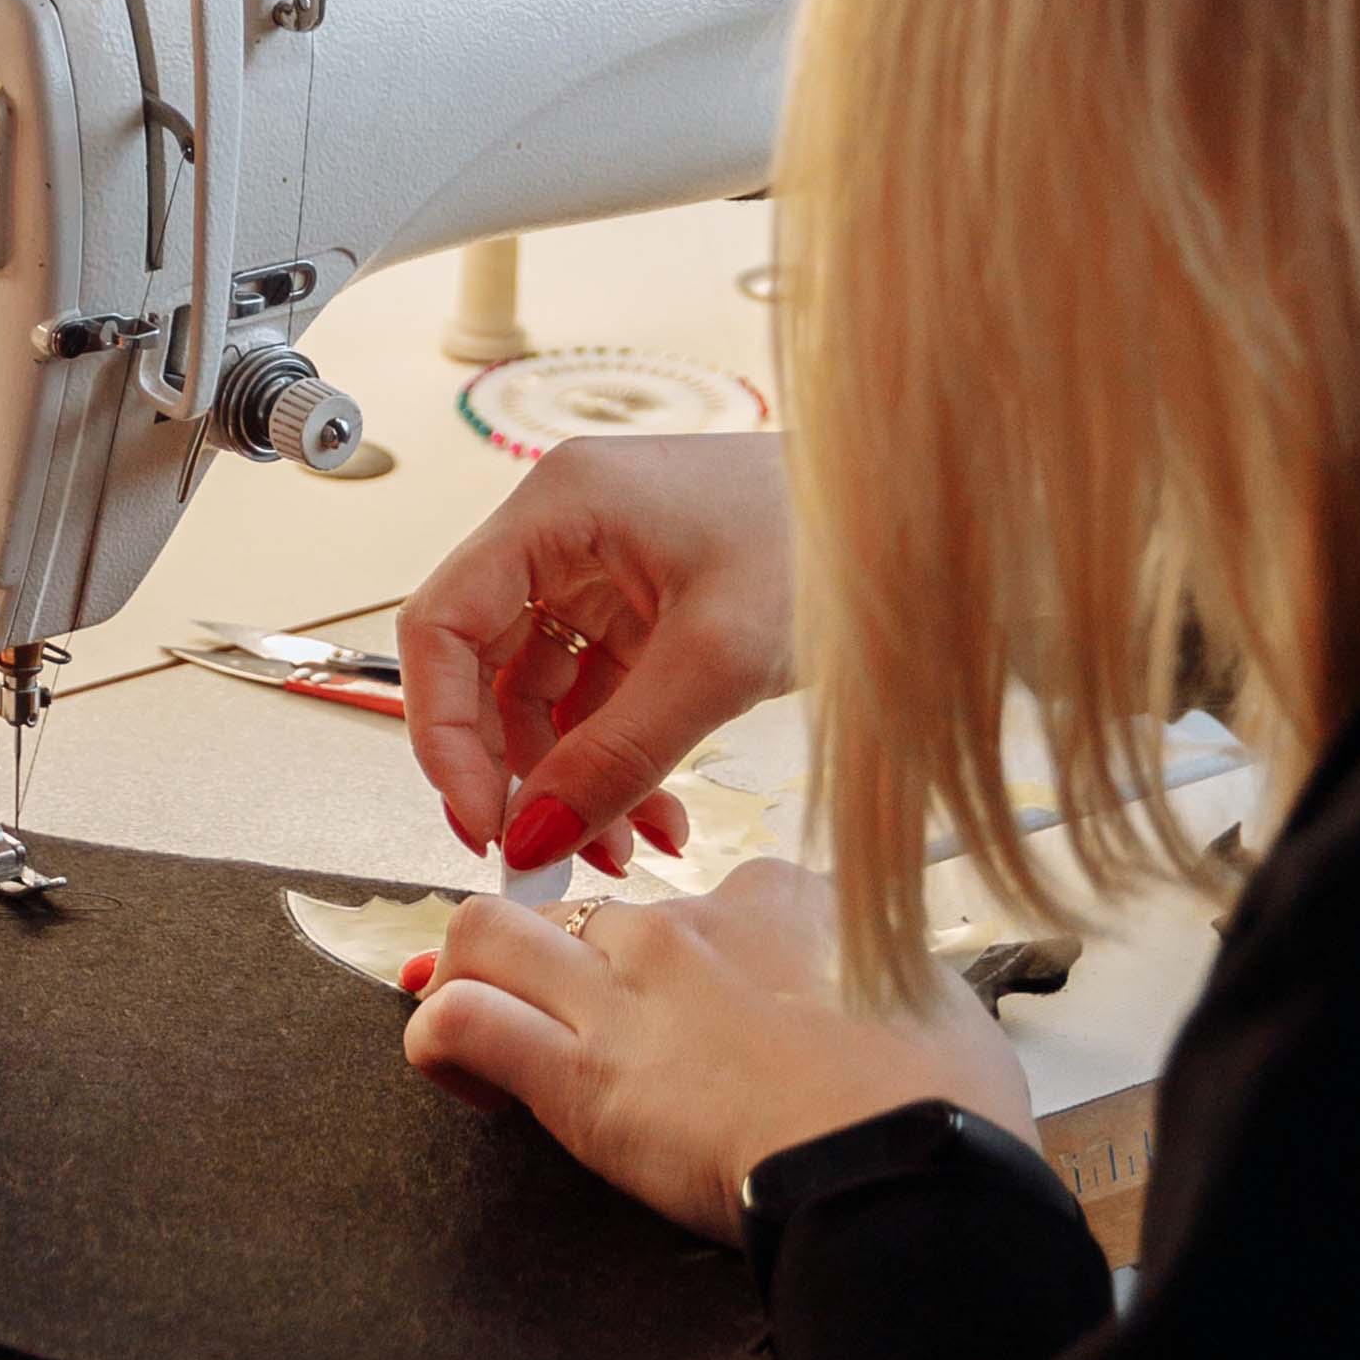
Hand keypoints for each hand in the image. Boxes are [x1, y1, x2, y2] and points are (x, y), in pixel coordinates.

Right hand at [400, 433, 792, 876]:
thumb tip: (534, 837)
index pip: (441, 624)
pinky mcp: (641, 611)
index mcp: (559, 506)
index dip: (442, 732)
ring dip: (570, 782)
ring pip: (540, 699)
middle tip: (542, 852)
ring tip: (626, 850)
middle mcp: (565, 533)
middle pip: (483, 669)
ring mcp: (601, 572)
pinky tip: (656, 818)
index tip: (481, 818)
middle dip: (512, 772)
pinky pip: (597, 702)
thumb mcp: (718, 660)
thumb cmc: (834, 534)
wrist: (918, 513)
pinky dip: (615, 764)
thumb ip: (618, 756)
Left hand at [401, 859, 1032, 1240]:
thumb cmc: (941, 1108)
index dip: (684, 954)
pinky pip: (461, 1021)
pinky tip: (470, 1079)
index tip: (696, 1010)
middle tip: (568, 1019)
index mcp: (780, 900)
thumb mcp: (933, 1003)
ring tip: (491, 1033)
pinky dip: (441, 1044)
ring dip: (472, 975)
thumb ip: (882, 979)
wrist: (908, 1170)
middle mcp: (688, 924)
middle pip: (584, 910)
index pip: (698, 895)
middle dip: (561, 960)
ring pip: (490, 931)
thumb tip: (876, 999)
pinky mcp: (578, 1071)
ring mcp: (624, 991)